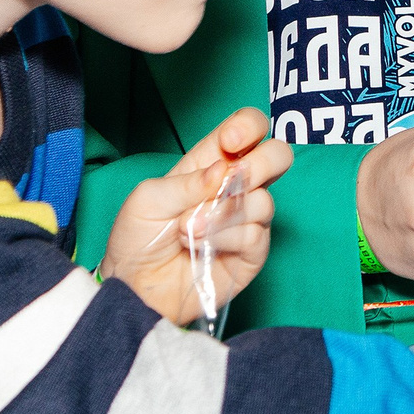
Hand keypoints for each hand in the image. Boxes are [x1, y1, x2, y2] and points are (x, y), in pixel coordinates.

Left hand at [100, 107, 290, 323]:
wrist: (134, 286)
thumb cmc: (138, 237)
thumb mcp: (148, 198)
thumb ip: (187, 181)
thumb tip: (224, 171)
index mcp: (213, 162)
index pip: (250, 128)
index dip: (249, 127)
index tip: (230, 143)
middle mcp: (236, 187)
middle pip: (278, 156)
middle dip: (260, 164)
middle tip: (229, 182)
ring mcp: (247, 220)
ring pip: (264, 201)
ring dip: (222, 215)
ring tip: (187, 231)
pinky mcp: (252, 252)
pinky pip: (256, 236)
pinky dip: (225, 239)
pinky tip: (202, 248)